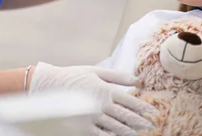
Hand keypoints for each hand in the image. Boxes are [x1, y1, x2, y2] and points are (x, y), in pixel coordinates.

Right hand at [28, 62, 155, 134]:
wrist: (48, 87)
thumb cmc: (72, 77)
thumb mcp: (94, 72)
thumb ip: (117, 76)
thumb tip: (137, 80)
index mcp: (105, 89)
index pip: (130, 100)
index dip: (143, 107)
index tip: (153, 112)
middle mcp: (101, 104)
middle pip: (126, 116)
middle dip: (140, 121)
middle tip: (151, 125)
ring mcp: (92, 118)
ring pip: (117, 127)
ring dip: (130, 131)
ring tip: (138, 133)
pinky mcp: (83, 128)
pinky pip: (102, 135)